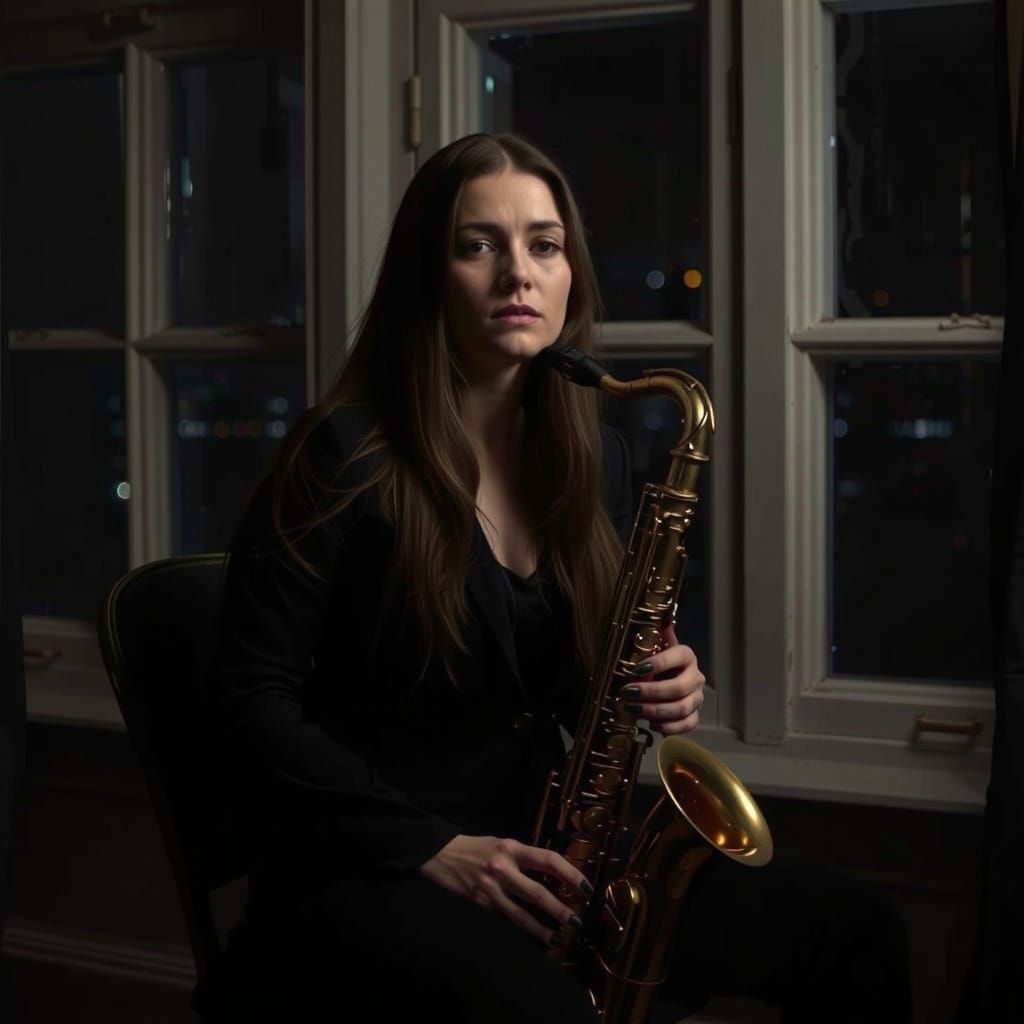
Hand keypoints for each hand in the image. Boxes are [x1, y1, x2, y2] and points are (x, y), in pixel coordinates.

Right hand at [417, 834, 591, 945]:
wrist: (440, 855)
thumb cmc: (478, 848)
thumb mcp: (503, 844)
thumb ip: (525, 857)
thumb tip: (555, 872)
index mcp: (512, 847)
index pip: (548, 860)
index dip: (570, 874)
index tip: (586, 887)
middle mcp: (503, 868)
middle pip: (537, 893)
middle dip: (560, 909)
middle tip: (577, 920)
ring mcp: (490, 889)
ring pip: (521, 914)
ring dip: (542, 928)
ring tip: (559, 938)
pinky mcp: (480, 904)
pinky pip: (505, 920)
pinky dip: (521, 931)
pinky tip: (534, 938)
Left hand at [622, 623, 705, 735]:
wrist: (666, 679)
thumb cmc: (655, 663)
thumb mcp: (653, 647)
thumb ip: (654, 635)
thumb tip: (661, 619)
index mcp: (686, 656)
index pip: (678, 656)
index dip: (659, 663)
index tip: (636, 669)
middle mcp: (695, 676)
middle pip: (679, 688)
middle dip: (651, 692)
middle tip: (628, 694)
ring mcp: (697, 697)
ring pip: (682, 708)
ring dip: (656, 711)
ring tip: (634, 709)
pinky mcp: (694, 715)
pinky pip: (687, 725)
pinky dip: (669, 727)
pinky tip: (652, 724)